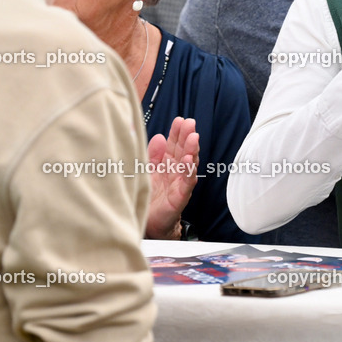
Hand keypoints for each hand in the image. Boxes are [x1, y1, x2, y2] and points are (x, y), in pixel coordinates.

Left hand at [145, 117, 199, 238]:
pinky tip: (189, 161)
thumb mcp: (147, 170)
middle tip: (190, 123)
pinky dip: (189, 171)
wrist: (150, 222)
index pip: (173, 144)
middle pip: (183, 150)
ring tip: (193, 138)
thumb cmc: (150, 196)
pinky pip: (187, 182)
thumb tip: (159, 136)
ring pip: (189, 164)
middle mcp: (176, 170)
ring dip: (192, 150)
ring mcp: (180, 182)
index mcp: (167, 162)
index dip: (177, 132)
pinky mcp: (180, 196)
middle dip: (187, 136)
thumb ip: (152, 154)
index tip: (180, 120)